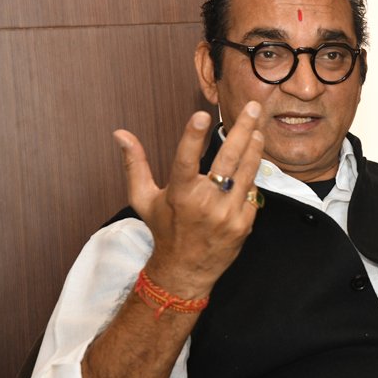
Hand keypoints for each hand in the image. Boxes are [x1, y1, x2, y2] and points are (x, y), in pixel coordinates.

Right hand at [112, 101, 264, 297]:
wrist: (187, 270)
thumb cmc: (165, 229)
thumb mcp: (144, 199)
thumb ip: (135, 164)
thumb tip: (120, 134)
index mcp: (179, 194)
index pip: (185, 160)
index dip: (193, 137)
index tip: (203, 115)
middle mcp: (205, 203)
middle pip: (228, 159)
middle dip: (243, 129)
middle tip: (253, 107)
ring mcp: (227, 214)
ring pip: (247, 172)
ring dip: (254, 147)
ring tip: (257, 129)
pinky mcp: (244, 223)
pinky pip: (252, 192)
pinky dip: (252, 176)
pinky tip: (253, 163)